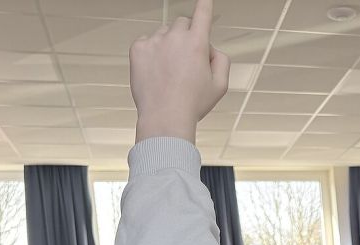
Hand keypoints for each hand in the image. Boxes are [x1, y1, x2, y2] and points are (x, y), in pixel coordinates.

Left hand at [129, 0, 229, 143]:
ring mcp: (154, 42)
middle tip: (188, 57)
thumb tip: (211, 49)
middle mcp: (175, 37)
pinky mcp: (138, 50)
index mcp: (197, 43)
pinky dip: (152, 51)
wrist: (165, 117)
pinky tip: (157, 70)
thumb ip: (221, 60)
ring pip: (164, 33)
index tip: (204, 0)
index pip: (202, 14)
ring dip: (169, 44)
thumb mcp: (221, 85)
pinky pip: (147, 41)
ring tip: (170, 70)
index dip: (204, 5)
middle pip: (182, 22)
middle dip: (187, 34)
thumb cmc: (193, 103)